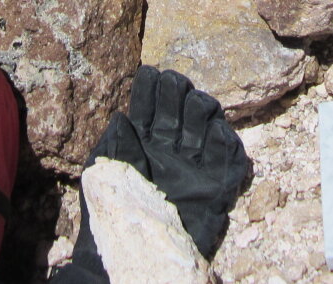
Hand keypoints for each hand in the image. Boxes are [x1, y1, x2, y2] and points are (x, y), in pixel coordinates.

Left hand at [123, 66, 246, 259]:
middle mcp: (172, 150)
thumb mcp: (104, 175)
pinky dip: (226, 144)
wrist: (126, 258)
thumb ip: (115, 145)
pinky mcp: (214, 189)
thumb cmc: (110, 213)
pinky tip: (216, 132)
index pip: (151, 107)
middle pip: (182, 109)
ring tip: (195, 102)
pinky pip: (228, 161)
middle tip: (174, 83)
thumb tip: (120, 116)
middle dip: (180, 91)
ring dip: (203, 109)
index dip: (152, 88)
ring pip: (208, 126)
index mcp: (144, 143)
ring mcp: (195, 168)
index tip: (150, 74)